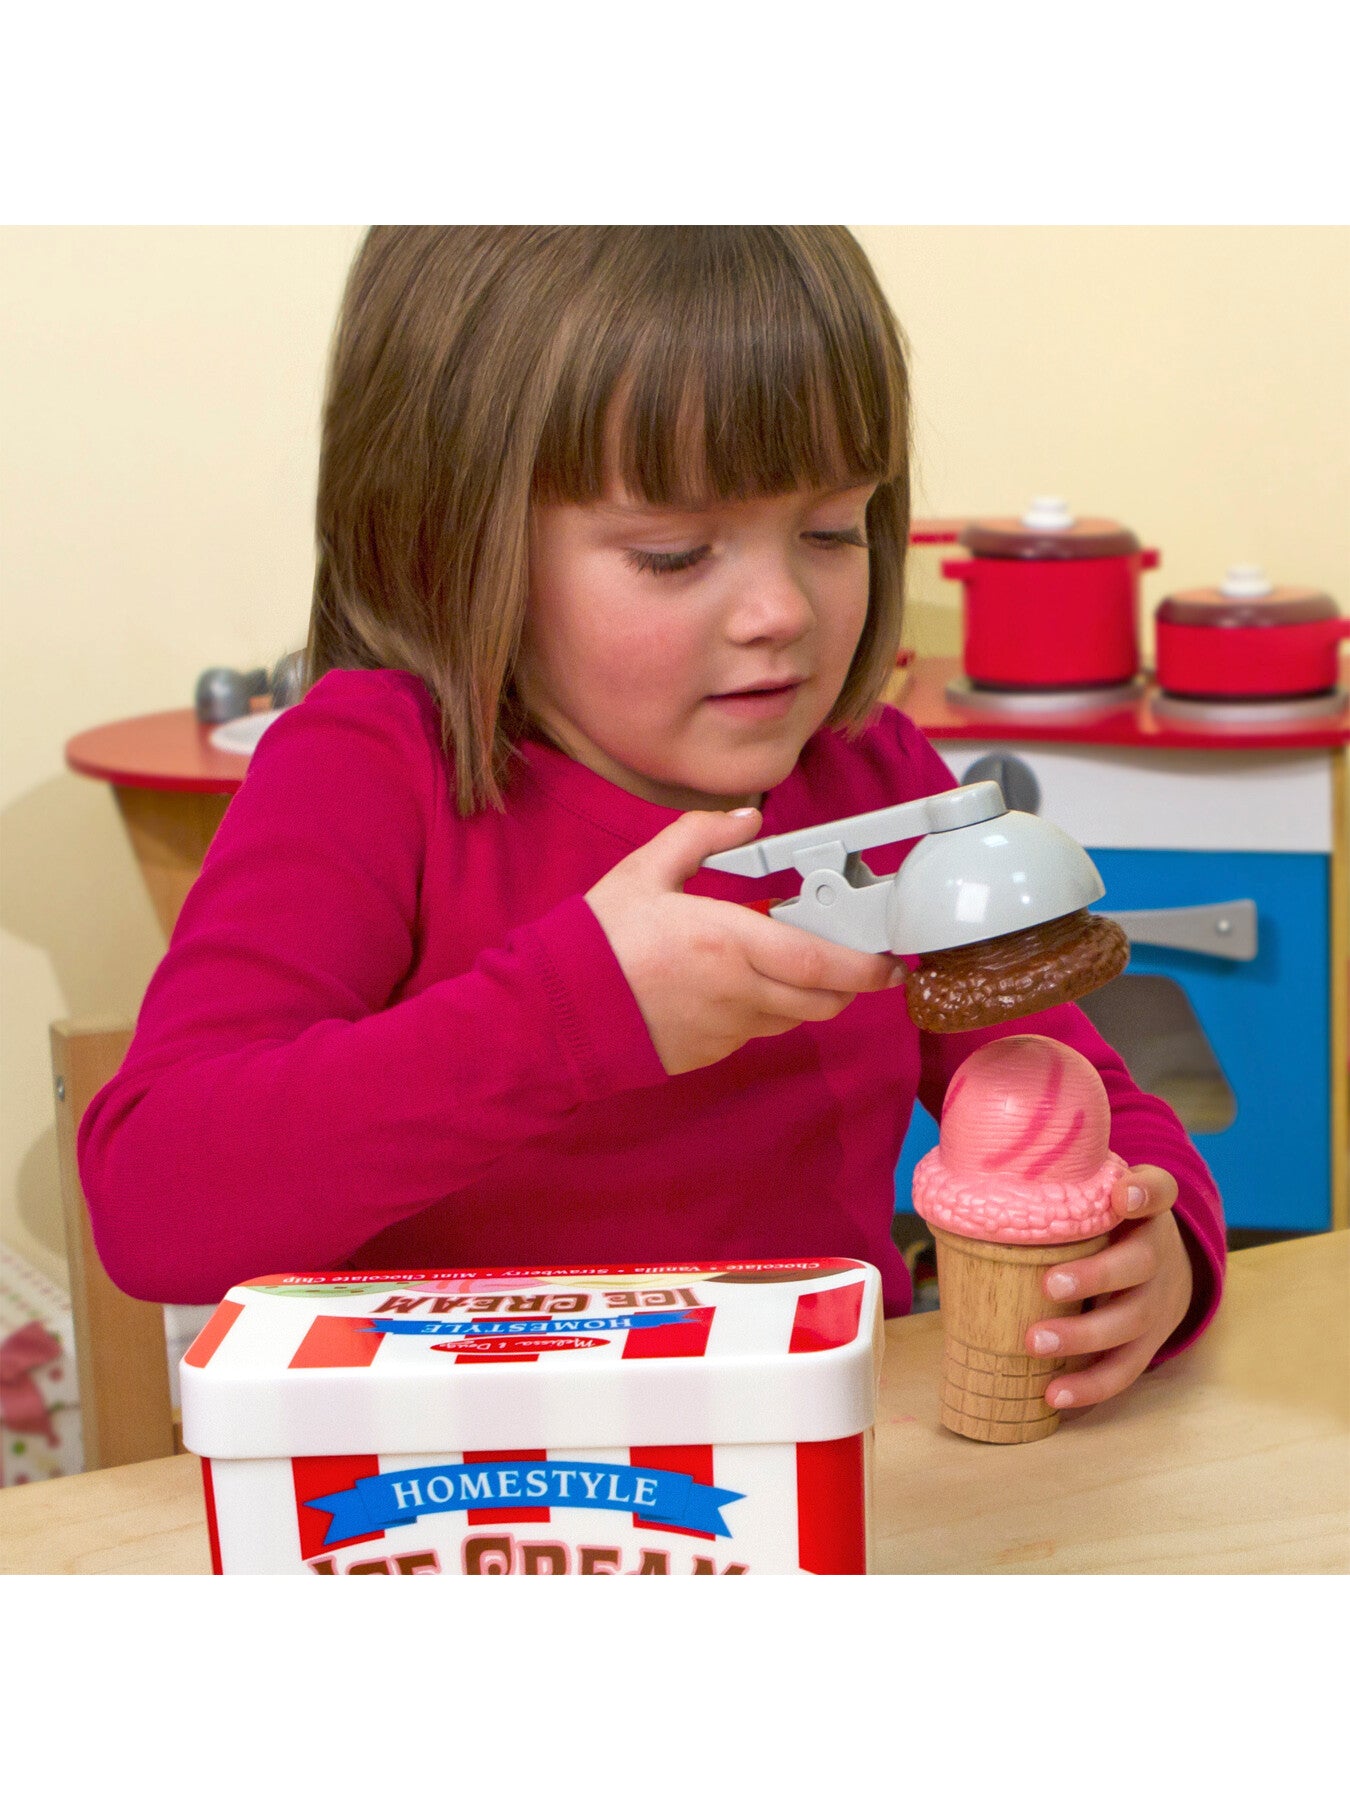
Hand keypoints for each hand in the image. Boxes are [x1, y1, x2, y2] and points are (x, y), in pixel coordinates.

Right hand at [585, 807, 903, 1076]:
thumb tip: (748, 819)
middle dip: (850, 984)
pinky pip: (756, 1032)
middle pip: (823, 1000)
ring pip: (794, 1018)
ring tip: (789, 965)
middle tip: (855, 962)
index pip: (821, 963)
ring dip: (805, 995)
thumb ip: (700, 836)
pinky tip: (738, 987)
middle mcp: (737, 992)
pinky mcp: (710, 1053)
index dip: (867, 966)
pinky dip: (764, 1011)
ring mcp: (726, 1029)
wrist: (557, 1011)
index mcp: (728, 942)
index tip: (890, 961)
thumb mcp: (644, 872)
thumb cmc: (598, 941)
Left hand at [1026, 1164, 1192, 1412]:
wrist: (1166, 1269)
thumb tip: (975, 1179)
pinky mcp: (1149, 1344)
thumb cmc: (1108, 1224)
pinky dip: (1090, 1386)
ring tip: (1035, 1343)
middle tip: (1049, 1284)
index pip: (1158, 1189)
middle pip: (1139, 1264)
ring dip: (1083, 1337)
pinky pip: (1124, 1369)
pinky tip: (1053, 1394)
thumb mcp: (1098, 1196)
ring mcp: (1157, 1303)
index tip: (1121, 1196)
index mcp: (1147, 1210)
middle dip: (1095, 1277)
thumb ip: (1060, 1186)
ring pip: (1129, 1322)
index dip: (1143, 1191)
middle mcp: (1159, 1253)